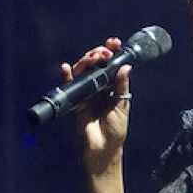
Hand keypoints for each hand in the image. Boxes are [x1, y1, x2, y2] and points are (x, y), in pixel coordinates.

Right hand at [62, 37, 132, 173]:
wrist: (102, 150)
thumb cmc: (115, 130)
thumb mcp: (122, 106)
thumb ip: (121, 86)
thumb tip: (126, 67)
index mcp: (111, 86)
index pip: (110, 64)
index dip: (111, 52)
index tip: (114, 42)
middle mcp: (98, 86)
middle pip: (95, 64)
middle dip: (98, 53)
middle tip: (104, 52)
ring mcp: (85, 92)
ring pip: (82, 71)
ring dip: (86, 61)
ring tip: (93, 57)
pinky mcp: (74, 101)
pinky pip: (69, 86)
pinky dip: (67, 76)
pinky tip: (67, 68)